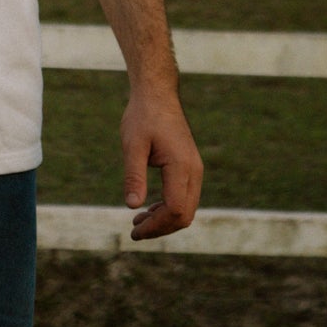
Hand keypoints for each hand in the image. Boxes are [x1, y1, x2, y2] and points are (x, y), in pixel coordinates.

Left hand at [121, 85, 202, 241]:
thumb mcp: (132, 145)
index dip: (156, 226)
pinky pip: (185, 197)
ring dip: (164, 220)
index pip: (175, 210)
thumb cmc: (143, 116)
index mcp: (182, 166)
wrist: (157, 94)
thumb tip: (132, 206)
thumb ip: (134, 175)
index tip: (134, 231)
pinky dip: (168, 208)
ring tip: (138, 223)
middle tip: (134, 232)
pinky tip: (149, 208)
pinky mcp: (190, 167)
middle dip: (160, 228)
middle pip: (185, 214)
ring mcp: (194, 169)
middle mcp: (194, 171)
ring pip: (187, 208)